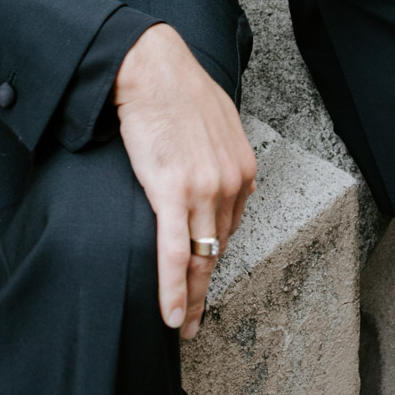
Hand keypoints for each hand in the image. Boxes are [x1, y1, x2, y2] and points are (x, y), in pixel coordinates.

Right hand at [113, 23, 256, 339]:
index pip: (230, 226)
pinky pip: (173, 253)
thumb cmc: (179, 89)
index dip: (214, 254)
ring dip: (192, 299)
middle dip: (207, 287)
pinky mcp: (171, 192)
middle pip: (217, 249)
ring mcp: (202, 191)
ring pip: (199, 259)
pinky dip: (173, 289)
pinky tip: (172, 315)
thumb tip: (221, 171)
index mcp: (243, 170)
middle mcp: (230, 184)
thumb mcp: (220, 122)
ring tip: (184, 327)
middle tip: (198, 319)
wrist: (152, 67)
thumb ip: (224, 154)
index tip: (203, 272)